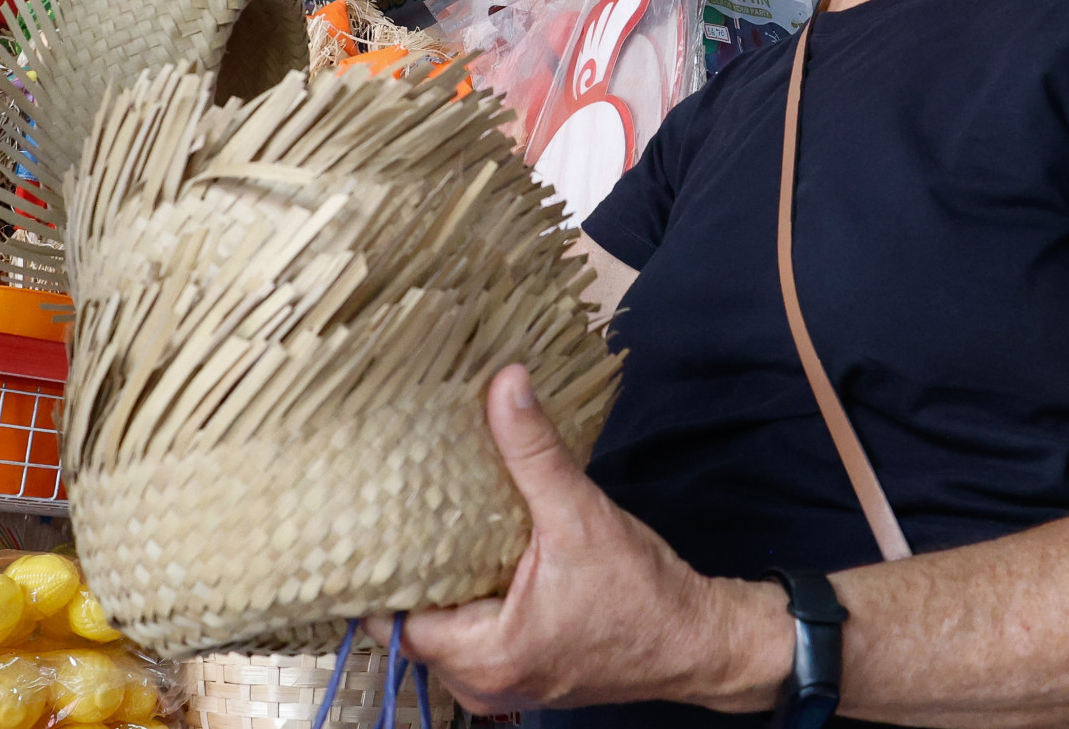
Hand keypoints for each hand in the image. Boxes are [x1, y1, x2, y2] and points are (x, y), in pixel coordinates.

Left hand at [365, 365, 792, 715]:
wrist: (698, 640)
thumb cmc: (643, 594)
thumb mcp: (579, 515)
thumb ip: (534, 451)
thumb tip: (504, 384)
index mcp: (485, 655)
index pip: (395, 621)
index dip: (380, 573)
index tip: (371, 525)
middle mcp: (483, 683)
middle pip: (413, 627)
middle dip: (409, 574)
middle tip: (397, 513)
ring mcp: (503, 684)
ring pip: (442, 635)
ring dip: (440, 589)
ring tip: (430, 528)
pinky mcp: (523, 673)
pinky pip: (472, 639)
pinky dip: (469, 603)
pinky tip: (474, 557)